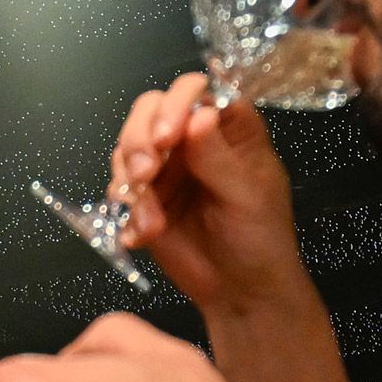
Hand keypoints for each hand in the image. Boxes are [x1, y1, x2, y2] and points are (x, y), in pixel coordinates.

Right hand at [110, 72, 322, 327]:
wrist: (241, 291)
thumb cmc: (260, 239)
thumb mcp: (247, 197)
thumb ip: (219, 158)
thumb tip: (199, 115)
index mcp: (229, 127)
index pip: (197, 90)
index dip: (177, 102)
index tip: (169, 137)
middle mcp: (193, 137)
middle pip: (150, 109)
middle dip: (140, 138)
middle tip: (145, 173)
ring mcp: (166, 166)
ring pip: (128, 146)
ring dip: (130, 177)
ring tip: (149, 219)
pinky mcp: (145, 196)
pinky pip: (120, 188)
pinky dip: (126, 209)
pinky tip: (141, 235)